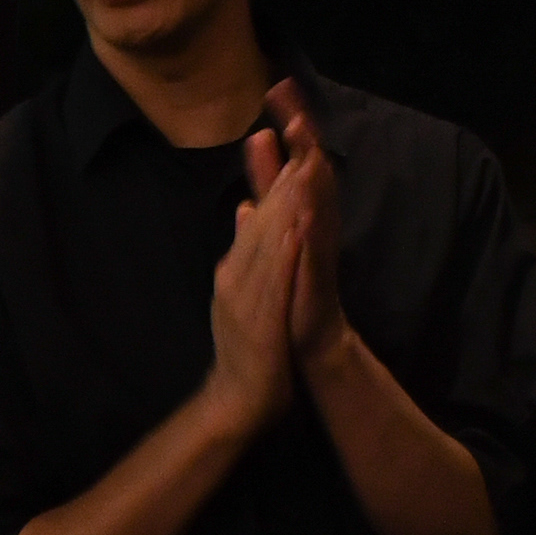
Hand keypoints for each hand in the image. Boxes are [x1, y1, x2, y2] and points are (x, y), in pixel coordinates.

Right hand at [203, 139, 310, 433]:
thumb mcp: (240, 292)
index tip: (293, 139)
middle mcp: (235, 275)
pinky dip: (285, 252)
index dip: (276, 176)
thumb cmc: (243, 349)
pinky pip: (274, 279)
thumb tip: (245, 208)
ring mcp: (245, 296)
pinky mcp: (259, 317)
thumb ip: (243, 251)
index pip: (259, 216)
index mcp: (235, 269)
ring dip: (285, 204)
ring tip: (301, 167)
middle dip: (282, 176)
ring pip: (267, 242)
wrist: (234, 401)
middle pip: (262, 220)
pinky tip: (297, 229)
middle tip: (299, 134)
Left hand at [257, 78, 352, 372]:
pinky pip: (317, 238)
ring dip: (309, 160)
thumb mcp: (268, 246)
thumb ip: (261, 216)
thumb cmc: (288, 293)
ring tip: (300, 127)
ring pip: (317, 193)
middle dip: (300, 128)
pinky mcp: (318, 270)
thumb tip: (248, 191)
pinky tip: (306, 193)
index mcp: (297, 213)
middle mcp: (312, 220)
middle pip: (309, 164)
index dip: (287, 126)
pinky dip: (312, 216)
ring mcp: (317, 243)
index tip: (277, 88)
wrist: (305, 341)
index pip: (292, 161)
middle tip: (287, 90)